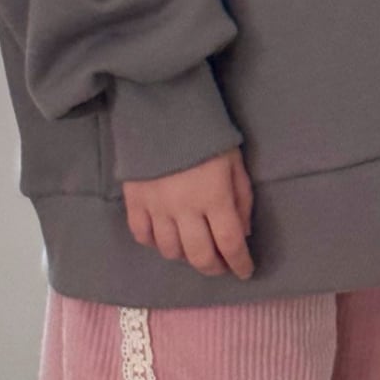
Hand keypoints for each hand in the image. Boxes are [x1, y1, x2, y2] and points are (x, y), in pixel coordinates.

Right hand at [122, 147, 253, 279]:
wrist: (161, 108)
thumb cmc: (205, 134)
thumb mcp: (234, 163)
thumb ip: (241, 199)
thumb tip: (241, 233)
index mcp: (215, 198)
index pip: (230, 244)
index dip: (240, 263)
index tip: (245, 271)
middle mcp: (185, 209)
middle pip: (199, 256)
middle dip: (214, 268)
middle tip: (221, 267)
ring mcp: (156, 208)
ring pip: (170, 250)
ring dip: (185, 257)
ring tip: (193, 249)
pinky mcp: (134, 201)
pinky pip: (142, 235)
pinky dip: (154, 243)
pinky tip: (164, 239)